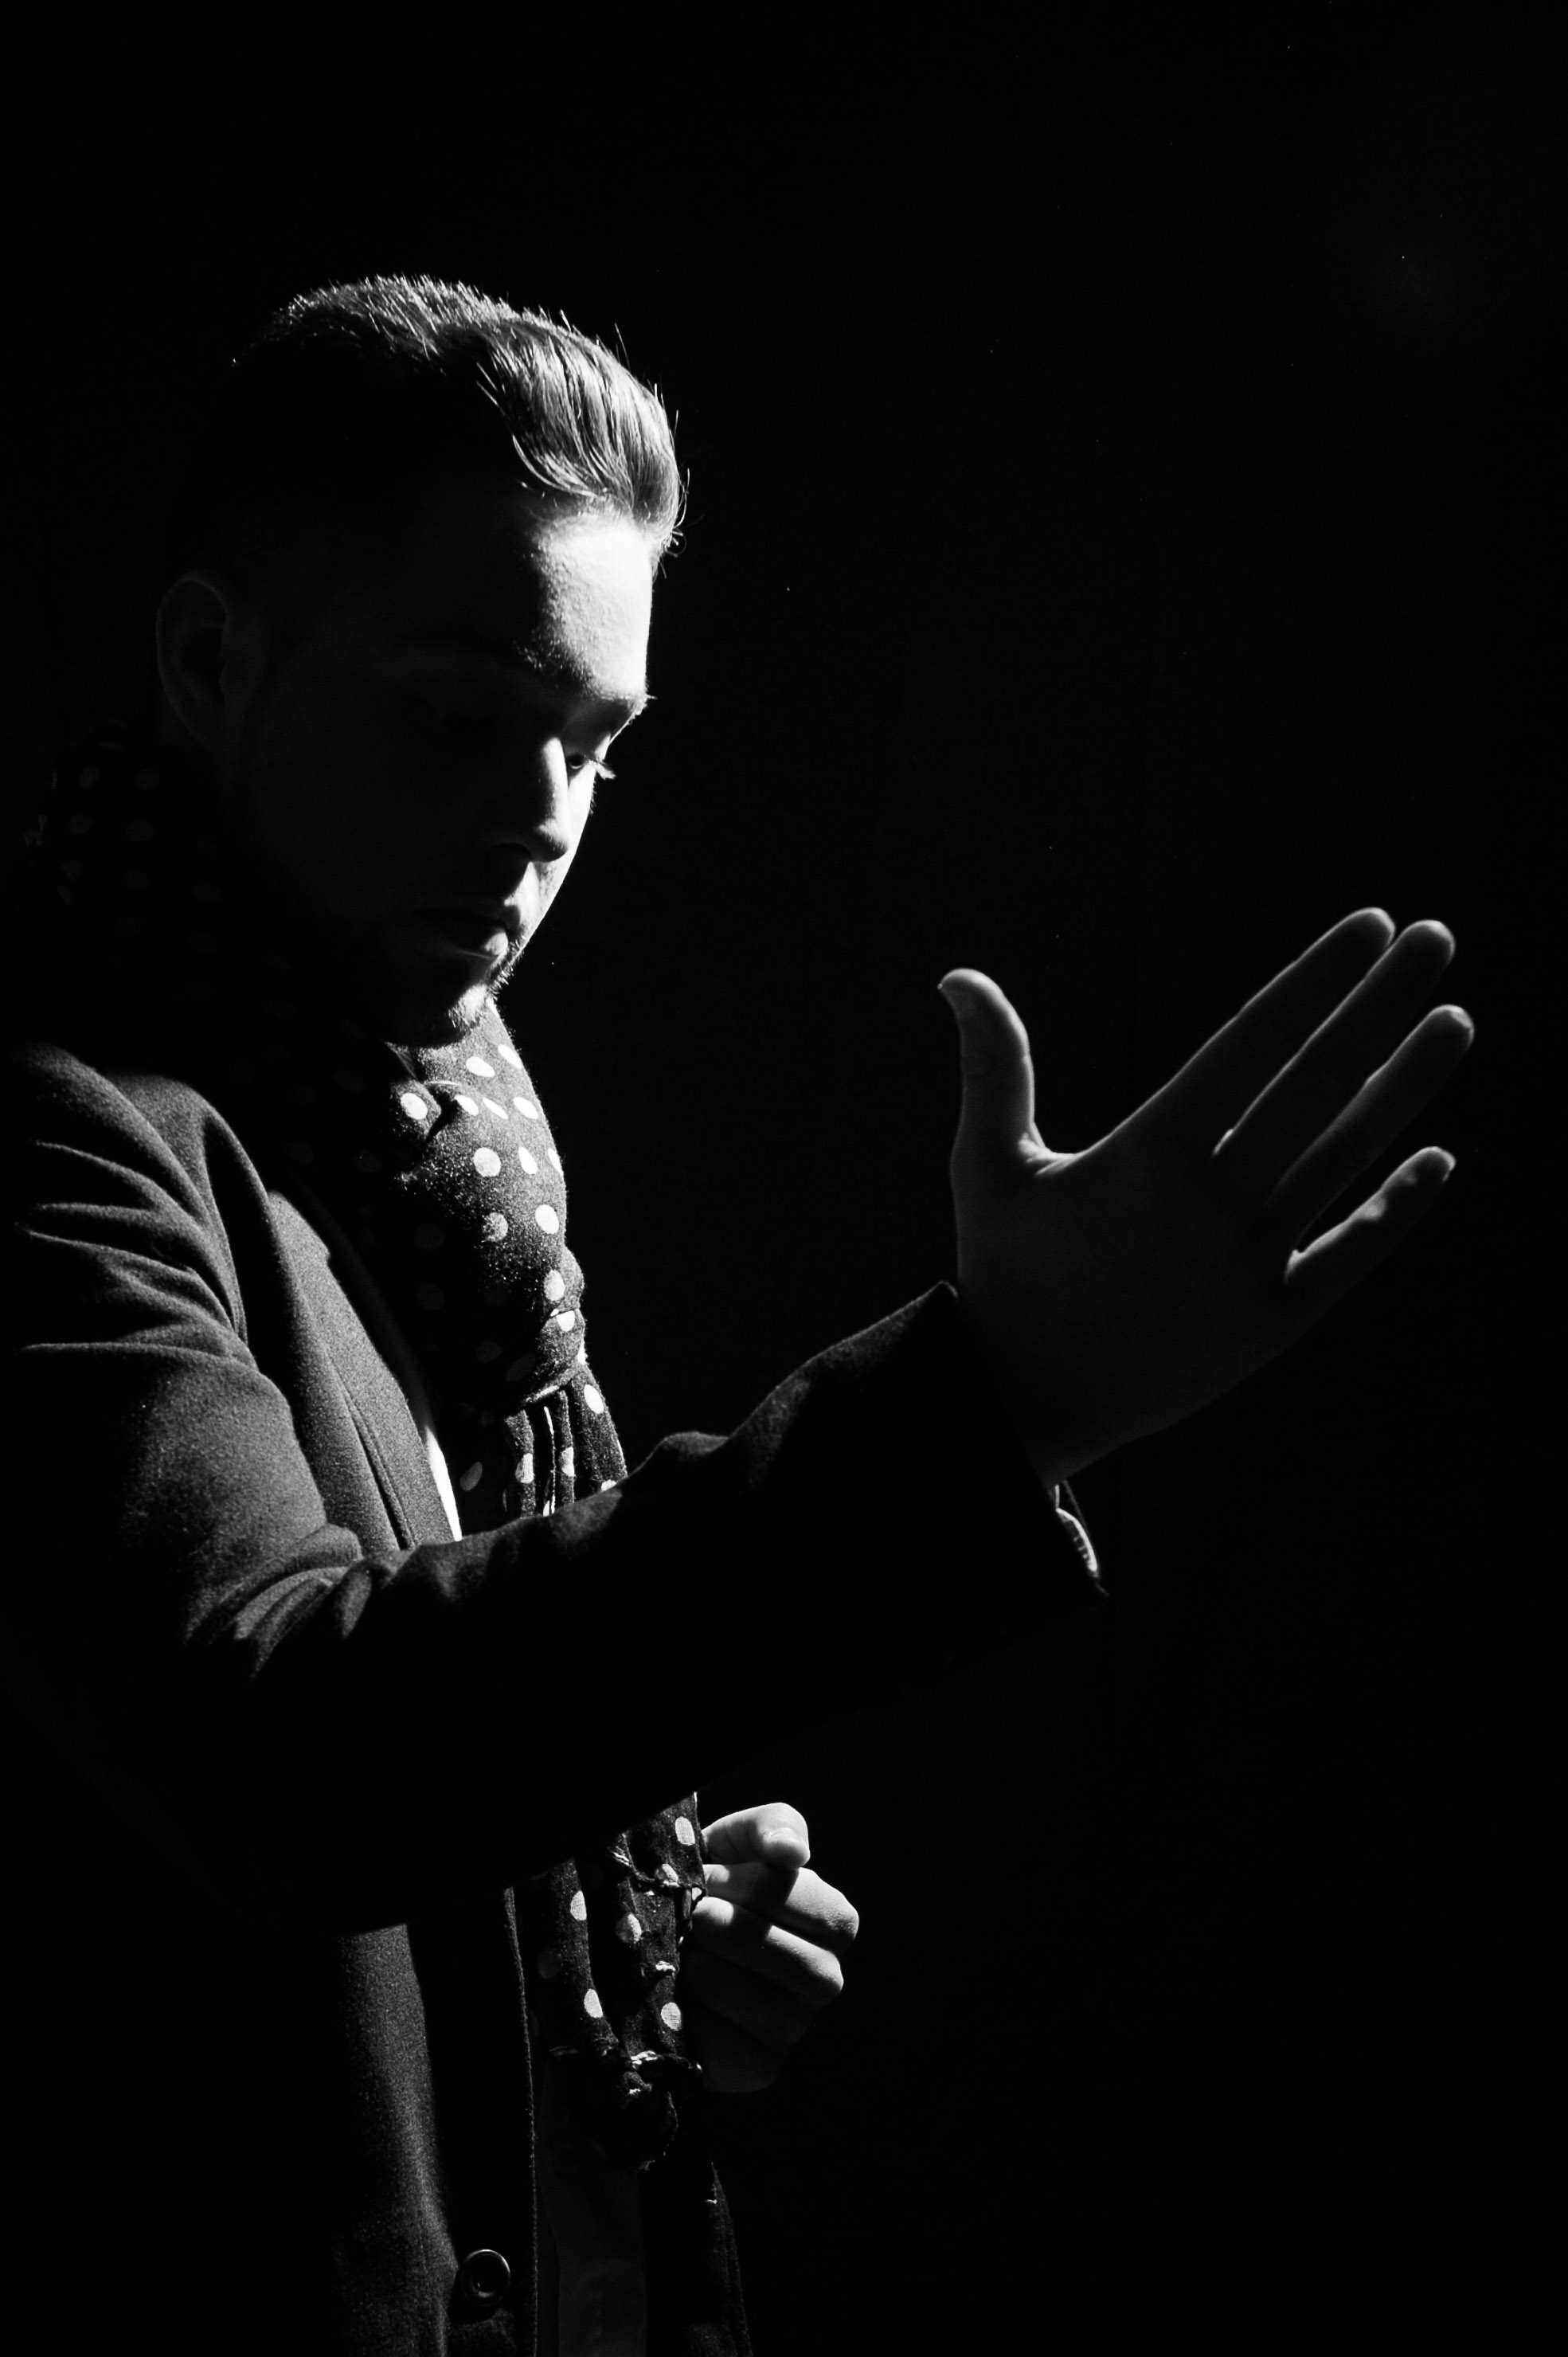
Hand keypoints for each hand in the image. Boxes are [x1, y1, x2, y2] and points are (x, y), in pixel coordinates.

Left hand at [680, 1804, 859, 2094]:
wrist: (666, 1944)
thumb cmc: (712, 1887)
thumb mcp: (738, 1844)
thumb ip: (771, 1827)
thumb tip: (793, 1852)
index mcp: (833, 1922)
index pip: (803, 1901)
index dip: (748, 1887)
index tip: (714, 1879)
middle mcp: (826, 1979)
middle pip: (776, 1950)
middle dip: (721, 1926)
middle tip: (694, 1918)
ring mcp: (795, 2029)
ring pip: (743, 1995)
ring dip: (698, 1967)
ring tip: (684, 1955)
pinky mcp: (759, 2068)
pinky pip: (721, 2043)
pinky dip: (689, 2014)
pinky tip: (681, 1997)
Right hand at [940, 909, 1472, 1491]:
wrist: (1024, 1405)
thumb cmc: (1004, 1272)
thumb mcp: (987, 1164)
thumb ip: (993, 1065)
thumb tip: (957, 975)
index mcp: (1148, 1151)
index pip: (1257, 1040)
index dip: (1318, 978)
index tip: (1369, 928)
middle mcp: (1214, 1201)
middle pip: (1322, 1082)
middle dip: (1384, 1004)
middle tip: (1435, 939)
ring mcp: (1254, 1262)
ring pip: (1351, 1155)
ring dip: (1411, 1083)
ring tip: (1457, 1020)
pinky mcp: (1278, 1319)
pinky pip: (1356, 1248)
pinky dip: (1402, 1202)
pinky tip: (1440, 1155)